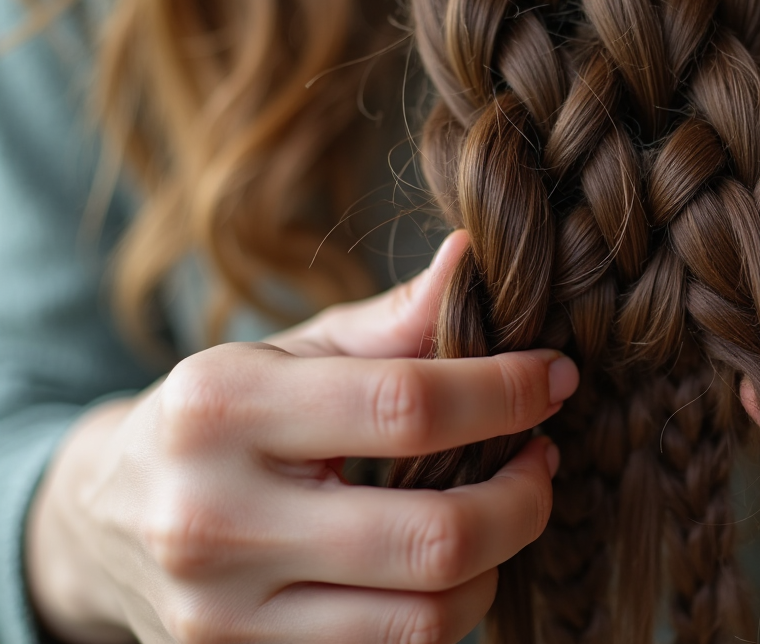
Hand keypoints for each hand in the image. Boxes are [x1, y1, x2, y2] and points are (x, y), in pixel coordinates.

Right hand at [25, 232, 578, 643]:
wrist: (99, 521)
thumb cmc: (217, 419)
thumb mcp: (290, 352)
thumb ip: (391, 320)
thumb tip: (477, 257)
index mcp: (221, 408)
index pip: (406, 407)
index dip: (506, 392)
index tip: (554, 377)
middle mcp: (212, 520)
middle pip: (432, 538)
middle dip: (524, 499)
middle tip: (542, 459)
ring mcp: (223, 615)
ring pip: (423, 622)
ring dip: (495, 565)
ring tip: (502, 512)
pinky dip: (445, 612)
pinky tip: (449, 565)